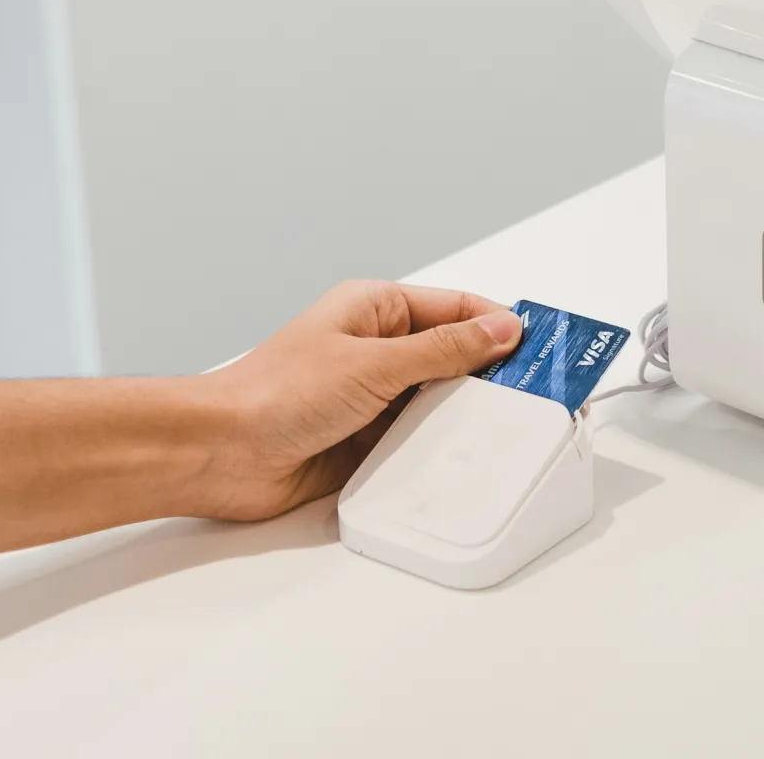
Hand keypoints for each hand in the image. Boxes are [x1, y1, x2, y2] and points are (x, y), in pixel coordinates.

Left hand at [195, 281, 521, 519]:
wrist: (220, 455)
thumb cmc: (275, 393)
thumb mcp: (375, 363)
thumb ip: (445, 349)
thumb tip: (501, 329)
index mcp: (377, 309)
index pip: (458, 308)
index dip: (502, 325)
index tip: (543, 347)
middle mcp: (378, 349)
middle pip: (455, 355)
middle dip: (492, 374)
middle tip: (536, 394)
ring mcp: (374, 396)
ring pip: (441, 401)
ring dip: (464, 414)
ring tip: (503, 426)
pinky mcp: (369, 440)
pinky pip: (420, 440)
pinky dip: (439, 447)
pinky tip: (460, 455)